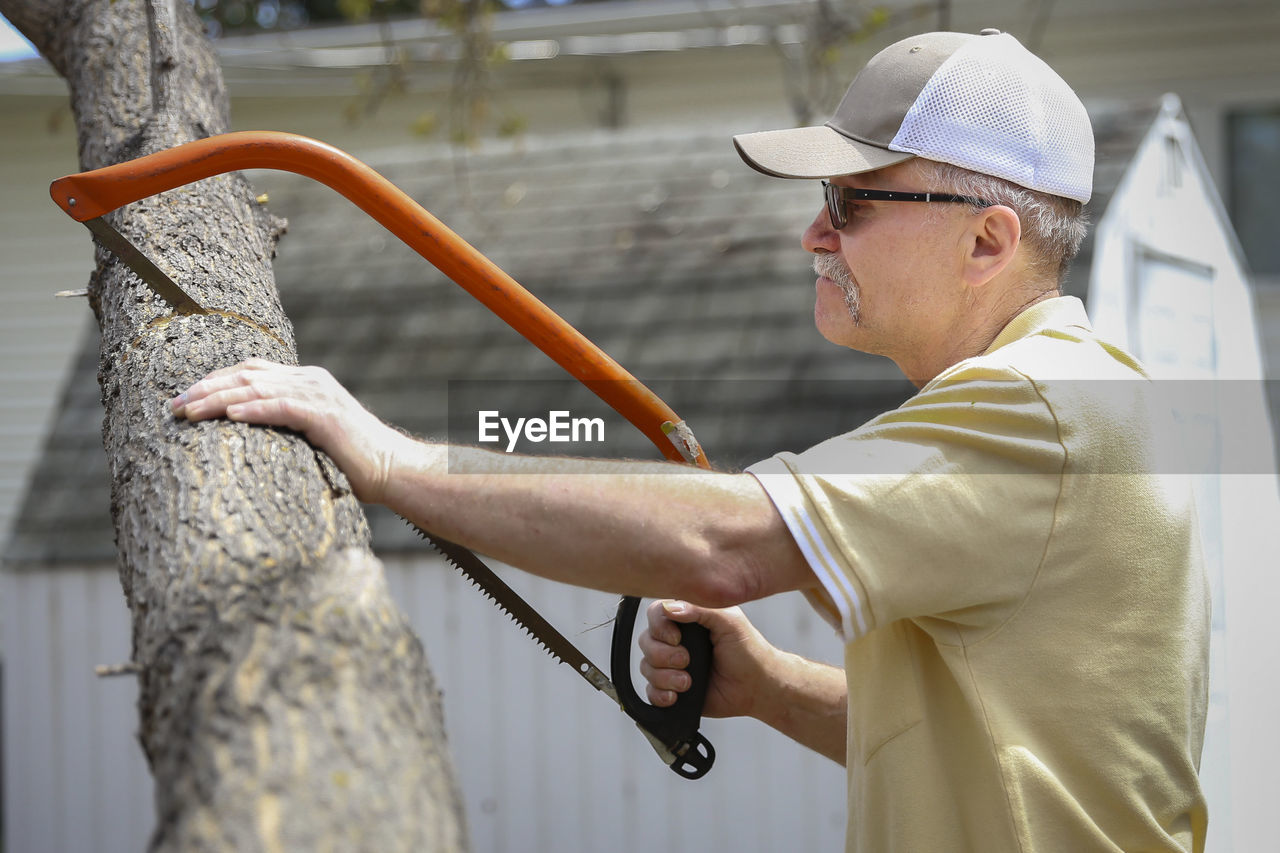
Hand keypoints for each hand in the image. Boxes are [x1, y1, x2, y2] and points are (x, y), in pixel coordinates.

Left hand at [171, 358, 405, 502]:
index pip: (252, 371)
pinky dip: (254, 409)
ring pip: (257, 389)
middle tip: (174, 405)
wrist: (394, 469)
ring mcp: (319, 396)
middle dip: (205, 388)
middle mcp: (311, 381)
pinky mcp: (326, 416)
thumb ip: (288, 428)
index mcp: (307, 382)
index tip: (185, 398)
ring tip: (189, 412)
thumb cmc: (355, 463)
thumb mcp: (315, 438)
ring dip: (218, 400)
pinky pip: (282, 407)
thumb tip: (248, 440)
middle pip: (247, 375)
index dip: (215, 381)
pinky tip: (230, 415)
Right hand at [638, 600, 779, 720]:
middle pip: (646, 641)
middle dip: (663, 655)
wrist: (756, 687)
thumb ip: (700, 609)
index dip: (659, 626)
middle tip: (686, 660)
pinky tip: (677, 695)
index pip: (656, 613)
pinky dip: (660, 695)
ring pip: (646, 667)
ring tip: (688, 682)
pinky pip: (650, 692)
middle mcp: (675, 640)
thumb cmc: (748, 651)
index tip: (677, 638)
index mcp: (688, 619)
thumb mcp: (729, 621)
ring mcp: (672, 665)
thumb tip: (669, 608)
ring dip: (665, 677)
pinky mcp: (672, 688)